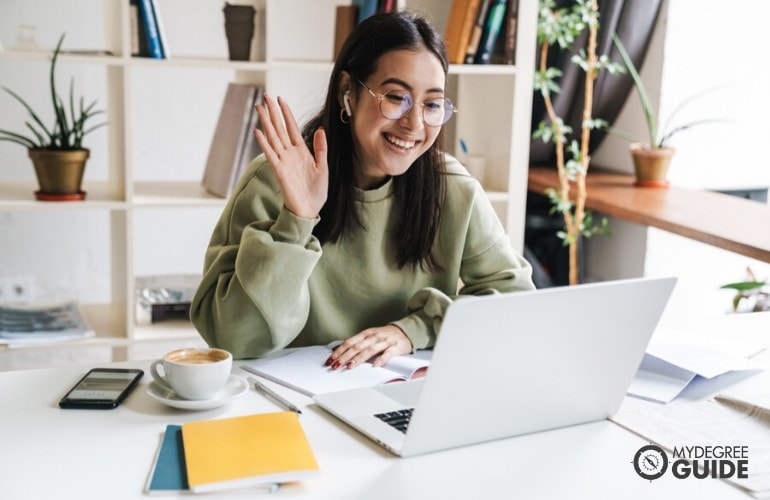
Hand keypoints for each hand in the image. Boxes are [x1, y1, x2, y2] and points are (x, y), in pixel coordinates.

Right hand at [254, 94, 328, 218]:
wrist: (310, 209)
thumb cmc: (316, 191)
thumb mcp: (322, 166)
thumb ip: (320, 148)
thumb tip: (321, 129)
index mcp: (301, 151)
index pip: (292, 127)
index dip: (287, 113)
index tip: (281, 99)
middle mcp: (290, 153)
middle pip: (279, 128)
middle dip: (273, 112)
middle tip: (265, 96)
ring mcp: (283, 161)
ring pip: (273, 137)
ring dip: (266, 122)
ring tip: (259, 107)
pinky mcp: (279, 171)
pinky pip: (270, 154)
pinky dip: (264, 143)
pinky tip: (258, 131)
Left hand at [325, 325, 412, 369]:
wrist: (405, 331)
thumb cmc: (384, 336)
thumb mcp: (369, 336)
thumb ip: (356, 342)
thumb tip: (338, 349)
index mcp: (366, 334)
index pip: (349, 342)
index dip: (339, 351)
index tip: (330, 360)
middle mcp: (374, 336)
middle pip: (357, 347)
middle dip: (344, 356)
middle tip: (335, 365)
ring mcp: (385, 341)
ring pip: (370, 350)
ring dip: (358, 358)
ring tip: (350, 366)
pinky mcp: (395, 347)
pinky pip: (388, 353)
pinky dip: (381, 359)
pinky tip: (375, 365)